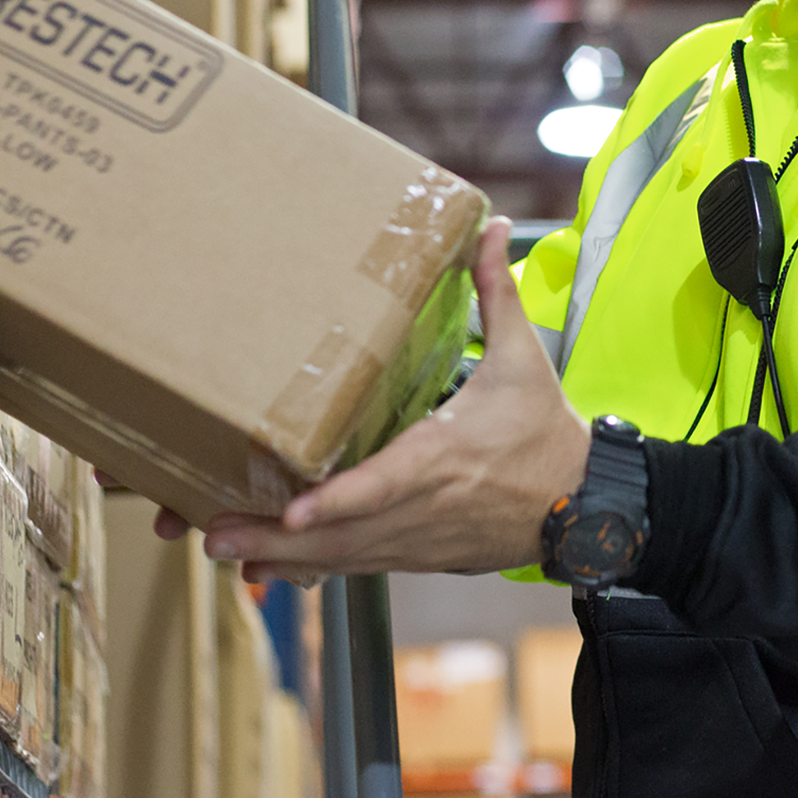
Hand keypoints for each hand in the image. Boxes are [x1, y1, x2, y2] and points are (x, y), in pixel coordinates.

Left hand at [199, 216, 589, 584]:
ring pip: (343, 558)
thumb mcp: (525, 359)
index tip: (292, 512)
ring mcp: (421, 538)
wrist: (584, 505)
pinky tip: (269, 565)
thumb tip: (490, 228)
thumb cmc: (547, 433)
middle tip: (212, 532)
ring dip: (281, 558)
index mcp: (444, 454)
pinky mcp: (422, 555)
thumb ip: (497, 293)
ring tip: (222, 546)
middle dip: (274, 539)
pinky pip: (359, 566)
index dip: (337, 503)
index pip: (384, 485)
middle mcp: (424, 505)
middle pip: (342, 534)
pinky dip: (313, 568)